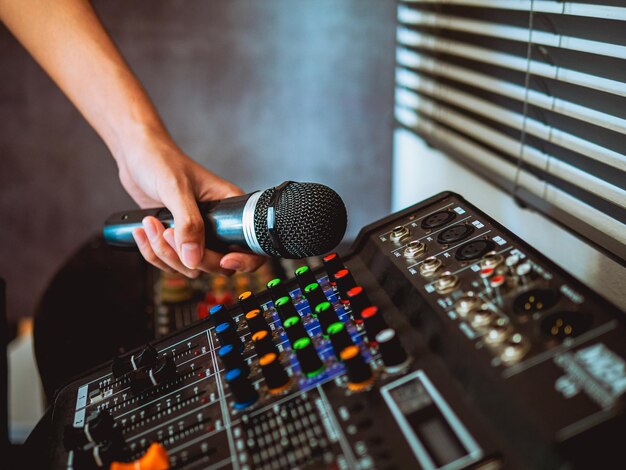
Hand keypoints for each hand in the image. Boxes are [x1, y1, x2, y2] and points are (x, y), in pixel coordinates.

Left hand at [116, 130, 265, 277]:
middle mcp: (218, 225)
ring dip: (165, 253)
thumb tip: (194, 258)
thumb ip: (188, 224)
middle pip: (218, 264)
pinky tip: (144, 230)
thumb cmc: (161, 160)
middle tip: (169, 233)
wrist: (137, 155)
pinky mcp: (177, 240)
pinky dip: (153, 252)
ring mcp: (197, 235)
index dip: (242, 260)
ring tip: (150, 225)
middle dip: (190, 257)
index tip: (224, 260)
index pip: (250, 246)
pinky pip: (170, 262)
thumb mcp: (177, 189)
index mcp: (230, 207)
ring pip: (191, 266)